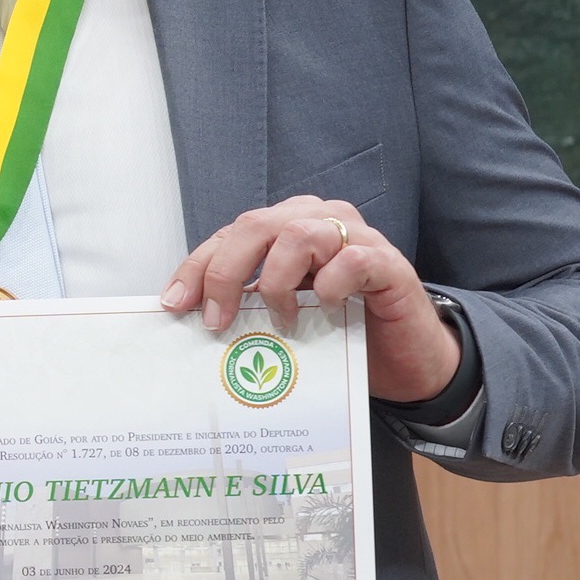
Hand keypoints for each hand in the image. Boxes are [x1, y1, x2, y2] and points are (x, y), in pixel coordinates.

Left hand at [160, 198, 460, 404]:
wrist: (404, 359)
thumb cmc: (340, 330)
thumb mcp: (280, 314)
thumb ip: (245, 302)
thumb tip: (185, 315)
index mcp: (287, 226)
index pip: (230, 235)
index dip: (197, 267)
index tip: (174, 303)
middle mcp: (319, 220)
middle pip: (256, 225)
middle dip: (226, 273)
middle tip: (218, 319)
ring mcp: (356, 237)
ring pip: (300, 234)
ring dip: (277, 281)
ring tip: (280, 319)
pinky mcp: (387, 263)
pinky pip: (352, 259)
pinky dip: (331, 283)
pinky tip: (327, 306)